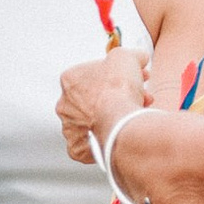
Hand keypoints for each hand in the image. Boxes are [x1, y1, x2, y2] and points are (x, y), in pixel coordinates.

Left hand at [58, 49, 151, 164]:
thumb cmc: (119, 88)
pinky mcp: (77, 148)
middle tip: (140, 96)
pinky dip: (105, 139)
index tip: (135, 78)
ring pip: (95, 121)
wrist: (120, 121)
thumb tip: (140, 58)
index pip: (95, 75)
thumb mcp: (128, 57)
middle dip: (118, 96)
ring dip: (114, 117)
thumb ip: (132, 55)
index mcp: (69, 80)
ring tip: (136, 114)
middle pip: (96, 99)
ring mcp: (69, 129)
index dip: (119, 75)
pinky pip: (91, 144)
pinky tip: (120, 134)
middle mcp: (64, 105)